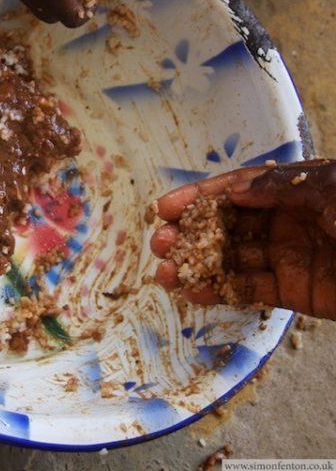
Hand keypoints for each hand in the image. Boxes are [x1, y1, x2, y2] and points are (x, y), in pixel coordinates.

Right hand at [150, 160, 335, 319]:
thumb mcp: (329, 189)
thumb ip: (276, 188)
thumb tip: (230, 188)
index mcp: (294, 189)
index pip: (237, 188)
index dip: (199, 196)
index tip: (165, 207)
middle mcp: (286, 219)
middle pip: (228, 224)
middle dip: (191, 232)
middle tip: (160, 243)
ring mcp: (288, 256)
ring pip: (232, 258)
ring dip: (197, 265)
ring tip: (164, 273)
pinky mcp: (295, 291)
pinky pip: (250, 289)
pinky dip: (220, 290)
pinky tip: (193, 291)